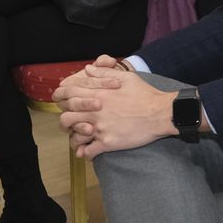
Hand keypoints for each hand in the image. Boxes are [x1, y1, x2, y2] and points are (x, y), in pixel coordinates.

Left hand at [56, 57, 174, 158]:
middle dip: (65, 119)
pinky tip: (88, 151)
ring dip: (74, 136)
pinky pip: (89, 151)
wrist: (161, 114)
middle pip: (67, 116)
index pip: (69, 94)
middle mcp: (95, 112)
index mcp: (98, 94)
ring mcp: (100, 128)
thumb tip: (87, 69)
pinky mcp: (108, 143)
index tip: (60, 99)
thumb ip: (104, 73)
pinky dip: (85, 152)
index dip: (61, 96)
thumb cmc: (146, 94)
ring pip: (74, 135)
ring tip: (79, 137)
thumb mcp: (126, 78)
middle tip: (70, 121)